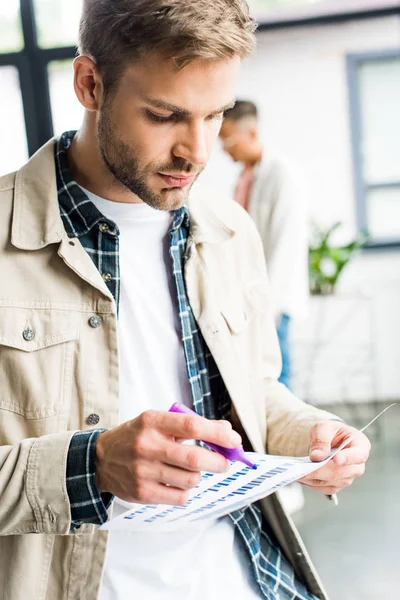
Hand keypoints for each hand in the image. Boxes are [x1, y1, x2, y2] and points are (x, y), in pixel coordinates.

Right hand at [95, 410, 240, 505]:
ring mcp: (144, 471)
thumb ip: (190, 425)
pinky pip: (179, 497)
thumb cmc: (135, 437)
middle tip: (225, 462)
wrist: (101, 460)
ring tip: (191, 471)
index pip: (192, 425)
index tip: (234, 440)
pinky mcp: (143, 493)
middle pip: (194, 458)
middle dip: (218, 462)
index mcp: (152, 421)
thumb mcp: (158, 422)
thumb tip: (225, 432)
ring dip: (198, 476)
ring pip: (190, 479)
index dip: (217, 434)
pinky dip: (185, 491)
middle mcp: (148, 445)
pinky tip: (177, 483)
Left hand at [298, 421, 370, 495]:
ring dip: (313, 478)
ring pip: (331, 482)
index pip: (359, 454)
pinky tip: (300, 476)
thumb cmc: (329, 432)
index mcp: (360, 445)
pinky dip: (311, 483)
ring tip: (296, 472)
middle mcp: (357, 465)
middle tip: (302, 469)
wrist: (326, 441)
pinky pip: (324, 488)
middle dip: (320, 470)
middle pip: (341, 472)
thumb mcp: (324, 427)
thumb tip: (317, 456)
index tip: (336, 459)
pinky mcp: (337, 485)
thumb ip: (321, 439)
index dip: (348, 458)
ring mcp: (348, 477)